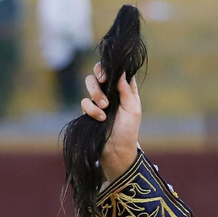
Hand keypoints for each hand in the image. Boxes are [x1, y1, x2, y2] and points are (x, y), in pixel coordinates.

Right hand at [82, 62, 141, 182]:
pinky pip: (84, 102)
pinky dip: (91, 109)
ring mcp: (99, 100)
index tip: (111, 71)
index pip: (117, 70)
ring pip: (90, 83)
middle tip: (104, 81)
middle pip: (100, 72)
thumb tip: (121, 71)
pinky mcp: (89, 111)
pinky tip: (100, 118)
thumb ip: (126, 90)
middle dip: (100, 73)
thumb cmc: (128, 130)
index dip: (112, 67)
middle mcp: (111, 92)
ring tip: (104, 106)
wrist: (116, 150)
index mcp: (125, 89)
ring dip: (96, 93)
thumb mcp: (133, 109)